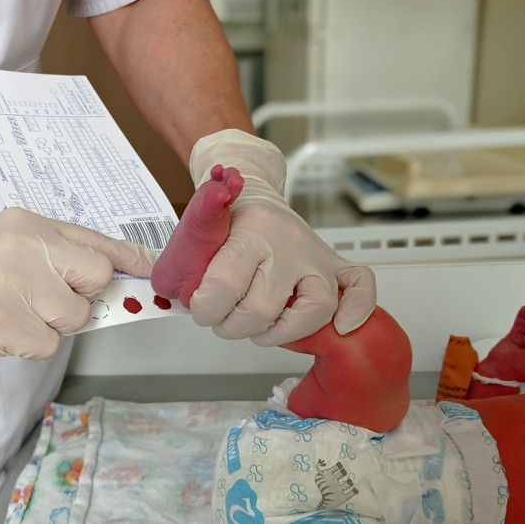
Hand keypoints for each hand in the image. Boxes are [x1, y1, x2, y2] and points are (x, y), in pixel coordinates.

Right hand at [0, 208, 157, 376]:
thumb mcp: (14, 254)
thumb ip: (63, 260)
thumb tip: (124, 282)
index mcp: (30, 224)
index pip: (100, 241)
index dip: (134, 261)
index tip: (159, 273)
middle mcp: (24, 244)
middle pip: (97, 276)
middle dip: (81, 299)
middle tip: (43, 303)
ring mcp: (10, 280)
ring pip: (76, 316)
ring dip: (51, 327)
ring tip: (15, 316)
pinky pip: (49, 343)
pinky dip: (30, 347)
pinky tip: (1, 334)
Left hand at [187, 130, 375, 345]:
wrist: (253, 192)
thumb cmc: (226, 220)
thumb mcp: (198, 230)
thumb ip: (183, 259)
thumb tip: (163, 294)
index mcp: (249, 231)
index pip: (225, 286)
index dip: (206, 309)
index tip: (200, 308)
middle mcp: (286, 242)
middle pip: (262, 309)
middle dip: (232, 326)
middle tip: (223, 319)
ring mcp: (314, 256)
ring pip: (310, 310)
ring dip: (277, 332)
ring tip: (258, 327)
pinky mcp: (335, 265)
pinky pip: (360, 286)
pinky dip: (357, 310)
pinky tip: (340, 327)